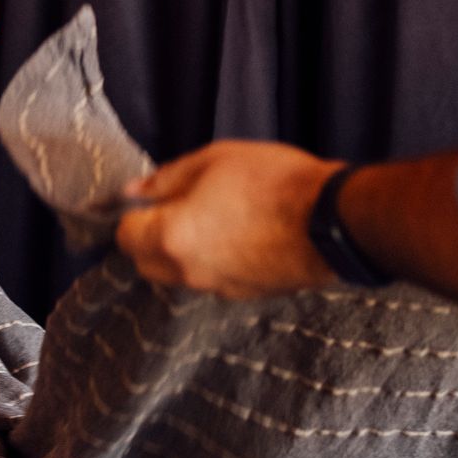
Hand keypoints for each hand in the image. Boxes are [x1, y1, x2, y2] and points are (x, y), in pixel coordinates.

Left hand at [115, 140, 340, 298]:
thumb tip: (134, 191)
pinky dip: (211, 262)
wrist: (333, 221)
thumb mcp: (212, 161)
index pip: (124, 237)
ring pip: (178, 275)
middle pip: (145, 263)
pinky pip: (210, 280)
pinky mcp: (244, 296)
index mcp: (170, 238)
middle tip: (174, 208)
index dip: (132, 215)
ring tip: (211, 219)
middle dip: (148, 238)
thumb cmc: (271, 182)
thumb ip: (165, 179)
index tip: (150, 199)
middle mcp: (187, 272)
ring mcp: (217, 289)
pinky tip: (236, 236)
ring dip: (179, 252)